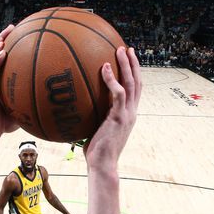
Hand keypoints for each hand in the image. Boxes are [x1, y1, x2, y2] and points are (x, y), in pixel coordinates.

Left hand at [84, 47, 141, 167]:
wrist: (103, 165)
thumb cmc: (96, 152)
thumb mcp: (95, 130)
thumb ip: (92, 117)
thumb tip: (76, 107)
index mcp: (128, 114)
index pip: (135, 90)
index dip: (133, 74)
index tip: (128, 60)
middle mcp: (131, 112)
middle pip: (138, 82)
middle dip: (134, 63)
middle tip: (128, 48)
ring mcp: (128, 114)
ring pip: (132, 83)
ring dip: (127, 65)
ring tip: (120, 50)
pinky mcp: (120, 117)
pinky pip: (119, 93)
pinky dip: (112, 79)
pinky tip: (104, 67)